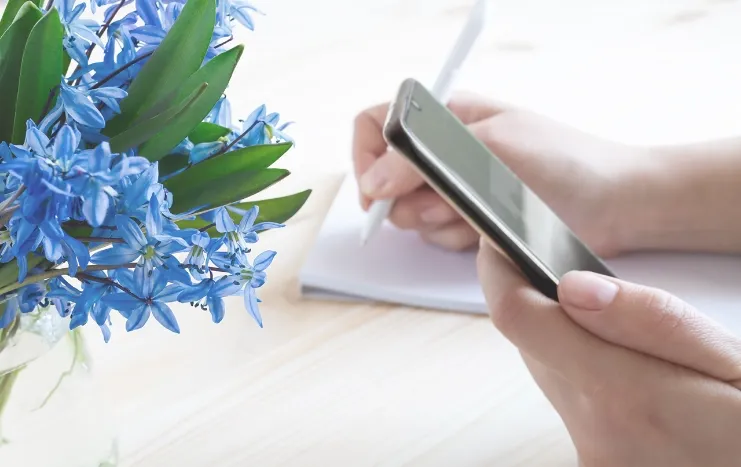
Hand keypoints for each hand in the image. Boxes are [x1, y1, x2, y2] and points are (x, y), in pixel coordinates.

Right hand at [352, 94, 646, 255]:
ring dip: (441, 222)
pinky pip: (439, 236)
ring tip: (481, 215)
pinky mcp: (470, 220)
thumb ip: (425, 161)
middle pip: (387, 182)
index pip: (376, 126)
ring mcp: (455, 188)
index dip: (366, 159)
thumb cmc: (564, 160)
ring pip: (412, 216)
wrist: (615, 202)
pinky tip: (491, 231)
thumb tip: (373, 182)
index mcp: (444, 118)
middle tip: (449, 203)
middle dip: (411, 202)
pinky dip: (459, 238)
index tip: (376, 193)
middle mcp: (442, 153)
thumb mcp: (491, 148)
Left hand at [477, 241, 740, 465]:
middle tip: (549, 260)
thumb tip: (573, 286)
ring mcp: (594, 455)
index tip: (497, 238)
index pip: (519, 318)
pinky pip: (572, 403)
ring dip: (561, 337)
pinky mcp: (598, 466)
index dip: (498, 271)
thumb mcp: (735, 364)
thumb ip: (653, 323)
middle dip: (533, 297)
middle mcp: (596, 433)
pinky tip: (621, 363)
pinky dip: (583, 373)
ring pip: (549, 372)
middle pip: (528, 343)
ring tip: (600, 310)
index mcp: (626, 395)